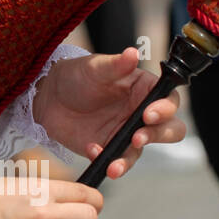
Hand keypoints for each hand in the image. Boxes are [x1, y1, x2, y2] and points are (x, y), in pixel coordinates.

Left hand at [34, 47, 186, 178]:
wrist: (49, 97)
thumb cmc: (77, 75)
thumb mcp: (95, 67)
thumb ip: (116, 65)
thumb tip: (133, 53)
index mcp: (145, 89)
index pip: (169, 101)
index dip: (165, 109)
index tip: (148, 114)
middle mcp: (141, 113)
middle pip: (169, 130)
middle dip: (159, 136)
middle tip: (137, 138)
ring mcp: (126, 134)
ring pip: (140, 152)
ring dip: (129, 160)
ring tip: (114, 165)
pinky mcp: (109, 149)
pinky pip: (115, 161)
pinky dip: (106, 161)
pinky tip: (91, 150)